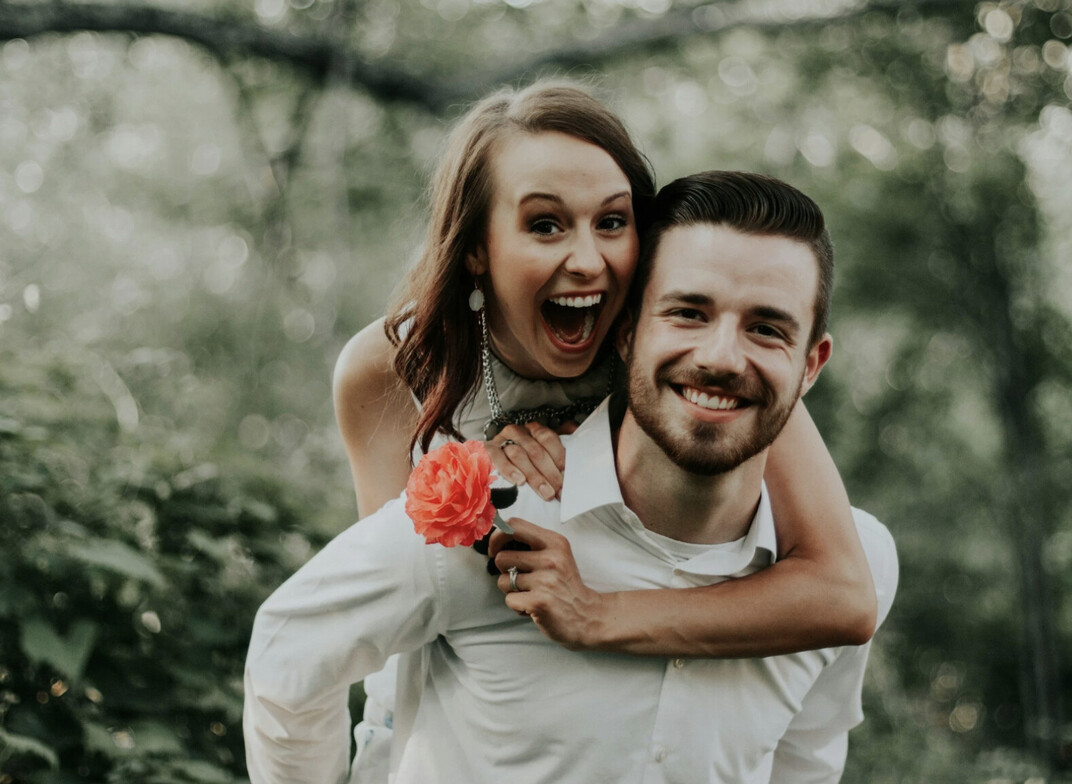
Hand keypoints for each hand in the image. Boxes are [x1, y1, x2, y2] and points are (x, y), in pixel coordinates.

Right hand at [485, 422, 565, 500]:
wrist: (492, 464)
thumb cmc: (524, 462)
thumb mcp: (542, 454)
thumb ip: (558, 449)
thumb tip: (574, 443)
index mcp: (533, 430)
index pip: (548, 438)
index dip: (558, 456)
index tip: (567, 475)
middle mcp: (518, 432)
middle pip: (535, 450)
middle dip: (549, 473)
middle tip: (558, 491)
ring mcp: (501, 440)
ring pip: (519, 455)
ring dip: (534, 476)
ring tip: (545, 492)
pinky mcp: (488, 450)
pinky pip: (498, 458)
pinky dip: (509, 470)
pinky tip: (520, 481)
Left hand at [489, 518, 604, 650]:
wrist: (588, 615)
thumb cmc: (565, 585)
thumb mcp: (557, 555)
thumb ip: (533, 545)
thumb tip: (497, 540)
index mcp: (554, 542)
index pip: (514, 526)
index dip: (497, 537)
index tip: (496, 550)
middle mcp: (551, 559)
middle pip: (502, 557)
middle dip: (504, 571)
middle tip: (521, 579)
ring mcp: (545, 581)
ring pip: (503, 581)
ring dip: (511, 590)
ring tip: (530, 593)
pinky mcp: (539, 602)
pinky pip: (509, 600)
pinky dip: (517, 606)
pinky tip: (533, 606)